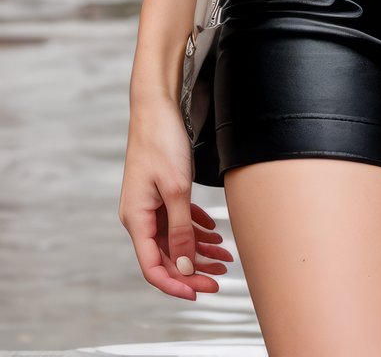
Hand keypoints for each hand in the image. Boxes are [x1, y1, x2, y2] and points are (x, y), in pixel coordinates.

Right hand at [119, 96, 232, 299]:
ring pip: (175, 239)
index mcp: (136, 219)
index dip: (176, 284)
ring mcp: (150, 204)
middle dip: (193, 269)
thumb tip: (185, 267)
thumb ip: (181, 230)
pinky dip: (196, 228)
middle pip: (167, 255)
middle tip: (221, 278)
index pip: (153, 266)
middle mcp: (140, 216)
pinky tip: (215, 233)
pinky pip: (178, 220)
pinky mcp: (161, 192)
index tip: (199, 292)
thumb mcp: (176, 188)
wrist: (156, 106)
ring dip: (199, 250)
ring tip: (225, 257)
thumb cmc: (161, 142)